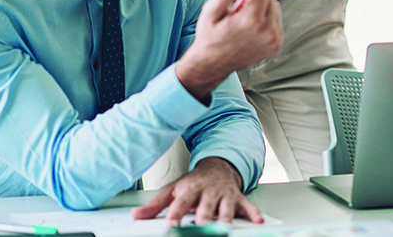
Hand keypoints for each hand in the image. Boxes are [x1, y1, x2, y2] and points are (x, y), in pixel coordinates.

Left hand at [132, 157, 262, 224]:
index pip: (181, 202)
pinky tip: (256, 220)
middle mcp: (208, 192)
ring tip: (224, 227)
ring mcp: (224, 195)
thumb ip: (155, 205)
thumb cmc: (194, 182)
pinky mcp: (237, 198)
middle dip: (204, 216)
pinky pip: (247, 205)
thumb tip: (135, 215)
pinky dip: (253, 212)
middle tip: (201, 225)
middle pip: (205, 205)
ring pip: (226, 207)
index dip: (176, 213)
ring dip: (225, 217)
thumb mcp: (172, 190)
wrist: (218, 167)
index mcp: (190, 189)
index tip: (171, 223)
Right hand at [177, 0, 282, 98]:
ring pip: (276, 7)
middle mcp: (267, 30)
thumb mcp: (210, 12)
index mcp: (251, 19)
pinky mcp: (276, 45)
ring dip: (262, 10)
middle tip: (239, 15)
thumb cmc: (210, 37)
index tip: (238, 4)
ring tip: (245, 24)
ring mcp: (273, 40)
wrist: (213, 64)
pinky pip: (278, 21)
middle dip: (256, 0)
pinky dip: (267, 22)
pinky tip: (252, 31)